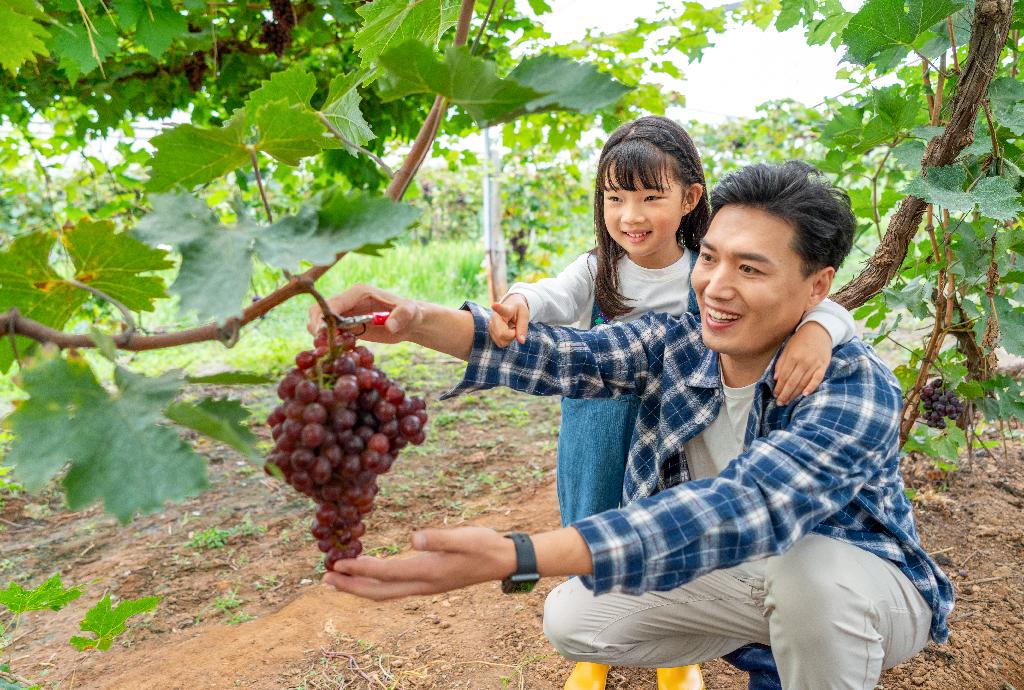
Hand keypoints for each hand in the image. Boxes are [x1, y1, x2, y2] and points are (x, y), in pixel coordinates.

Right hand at [306, 284, 421, 343]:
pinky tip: (337, 352)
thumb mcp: (410, 313)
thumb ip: (402, 316)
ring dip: (320, 336)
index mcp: (358, 293)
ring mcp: (346, 313)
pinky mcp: (347, 326)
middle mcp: (348, 300)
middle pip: (319, 310)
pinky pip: (330, 332)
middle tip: (322, 345)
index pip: (333, 302)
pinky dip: (328, 341)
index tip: (323, 334)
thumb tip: (389, 326)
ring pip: (321, 321)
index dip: (324, 317)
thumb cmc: (411, 314)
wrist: (411, 322)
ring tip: (329, 350)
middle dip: (316, 326)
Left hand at [323, 527, 515, 600]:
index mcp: (428, 572)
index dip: (361, 569)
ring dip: (359, 587)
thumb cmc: (485, 545)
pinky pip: (393, 587)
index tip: (338, 564)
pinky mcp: (428, 582)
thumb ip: (440, 538)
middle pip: (379, 592)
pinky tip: (367, 573)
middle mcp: (423, 584)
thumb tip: (414, 538)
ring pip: (385, 592)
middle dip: (351, 587)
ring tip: (337, 579)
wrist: (503, 561)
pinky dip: (374, 583)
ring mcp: (425, 586)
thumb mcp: (465, 537)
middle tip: (325, 579)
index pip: (386, 573)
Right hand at [488, 294, 529, 346]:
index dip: (497, 308)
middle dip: (512, 335)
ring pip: (501, 341)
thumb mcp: (524, 315)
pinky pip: (500, 343)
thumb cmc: (517, 311)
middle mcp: (494, 317)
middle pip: (501, 334)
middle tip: (515, 327)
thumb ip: (523, 327)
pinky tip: (507, 332)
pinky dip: (506, 341)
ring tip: (510, 329)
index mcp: (505, 309)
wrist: (509, 308)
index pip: (501, 309)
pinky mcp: (491, 333)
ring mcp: (491, 326)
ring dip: (509, 338)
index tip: (494, 305)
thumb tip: (522, 341)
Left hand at [773, 322, 831, 404]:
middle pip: (792, 382)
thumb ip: (781, 363)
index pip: (784, 376)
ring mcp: (814, 364)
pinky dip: (811, 387)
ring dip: (795, 394)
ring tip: (788, 402)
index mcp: (792, 357)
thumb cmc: (800, 340)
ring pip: (803, 382)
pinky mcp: (823, 366)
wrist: (819, 330)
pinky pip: (817, 379)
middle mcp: (803, 361)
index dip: (779, 387)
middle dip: (785, 394)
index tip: (775, 395)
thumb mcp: (787, 348)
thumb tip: (775, 378)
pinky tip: (805, 395)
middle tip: (780, 403)